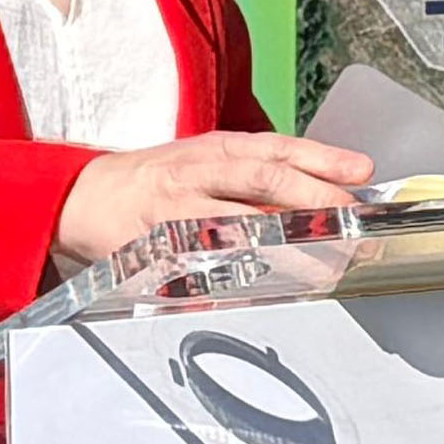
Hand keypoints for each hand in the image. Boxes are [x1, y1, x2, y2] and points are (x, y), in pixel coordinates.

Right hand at [56, 131, 372, 269]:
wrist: (81, 199)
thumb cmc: (158, 179)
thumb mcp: (209, 160)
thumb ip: (264, 171)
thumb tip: (333, 186)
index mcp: (213, 150)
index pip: (274, 149)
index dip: (320, 159)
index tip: (361, 173)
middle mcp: (195, 175)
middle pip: (261, 181)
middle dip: (313, 202)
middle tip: (353, 226)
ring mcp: (172, 214)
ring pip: (235, 227)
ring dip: (283, 249)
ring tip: (323, 269)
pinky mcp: (152, 254)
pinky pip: (196, 272)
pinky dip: (231, 284)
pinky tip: (263, 294)